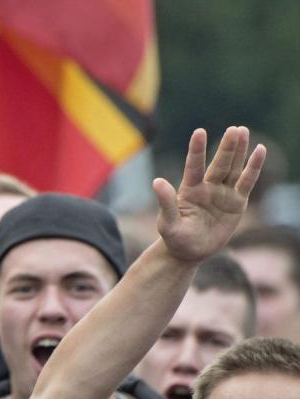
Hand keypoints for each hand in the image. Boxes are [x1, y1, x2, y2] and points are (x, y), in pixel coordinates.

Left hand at [154, 126, 265, 262]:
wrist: (189, 252)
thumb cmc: (175, 238)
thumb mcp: (168, 224)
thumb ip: (166, 203)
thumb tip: (157, 181)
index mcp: (189, 190)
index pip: (194, 166)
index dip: (197, 150)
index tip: (199, 132)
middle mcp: (207, 187)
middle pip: (219, 164)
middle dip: (226, 147)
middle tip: (234, 129)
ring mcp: (223, 193)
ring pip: (233, 168)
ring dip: (239, 150)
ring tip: (242, 130)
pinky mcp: (237, 202)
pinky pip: (246, 182)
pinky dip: (254, 167)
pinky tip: (259, 151)